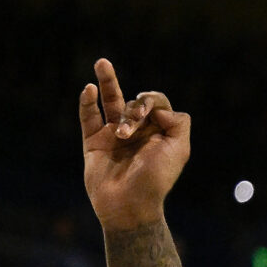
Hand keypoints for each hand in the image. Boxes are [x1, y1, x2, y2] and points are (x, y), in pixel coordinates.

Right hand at [80, 60, 191, 229]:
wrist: (128, 204)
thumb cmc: (155, 180)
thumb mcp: (178, 151)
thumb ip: (178, 124)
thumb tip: (160, 108)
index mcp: (160, 133)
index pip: (156, 103)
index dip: (151, 104)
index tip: (149, 120)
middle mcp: (138, 131)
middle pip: (134, 102)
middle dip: (134, 109)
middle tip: (129, 129)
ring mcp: (114, 135)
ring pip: (110, 102)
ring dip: (108, 82)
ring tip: (103, 62)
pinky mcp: (94, 141)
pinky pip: (89, 116)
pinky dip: (88, 102)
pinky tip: (90, 89)